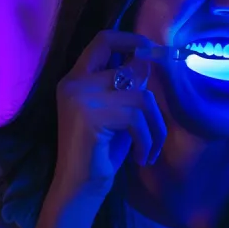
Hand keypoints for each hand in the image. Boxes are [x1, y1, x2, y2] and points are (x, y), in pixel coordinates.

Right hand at [51, 30, 167, 203]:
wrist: (80, 187)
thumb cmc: (100, 153)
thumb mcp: (118, 115)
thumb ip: (127, 88)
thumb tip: (148, 63)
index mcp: (76, 79)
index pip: (102, 41)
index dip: (130, 39)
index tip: (151, 49)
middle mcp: (74, 83)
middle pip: (132, 72)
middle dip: (152, 105)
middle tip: (153, 133)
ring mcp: (80, 97)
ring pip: (141, 97)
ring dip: (154, 128)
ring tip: (148, 150)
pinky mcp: (91, 115)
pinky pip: (137, 119)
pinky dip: (147, 140)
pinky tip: (141, 157)